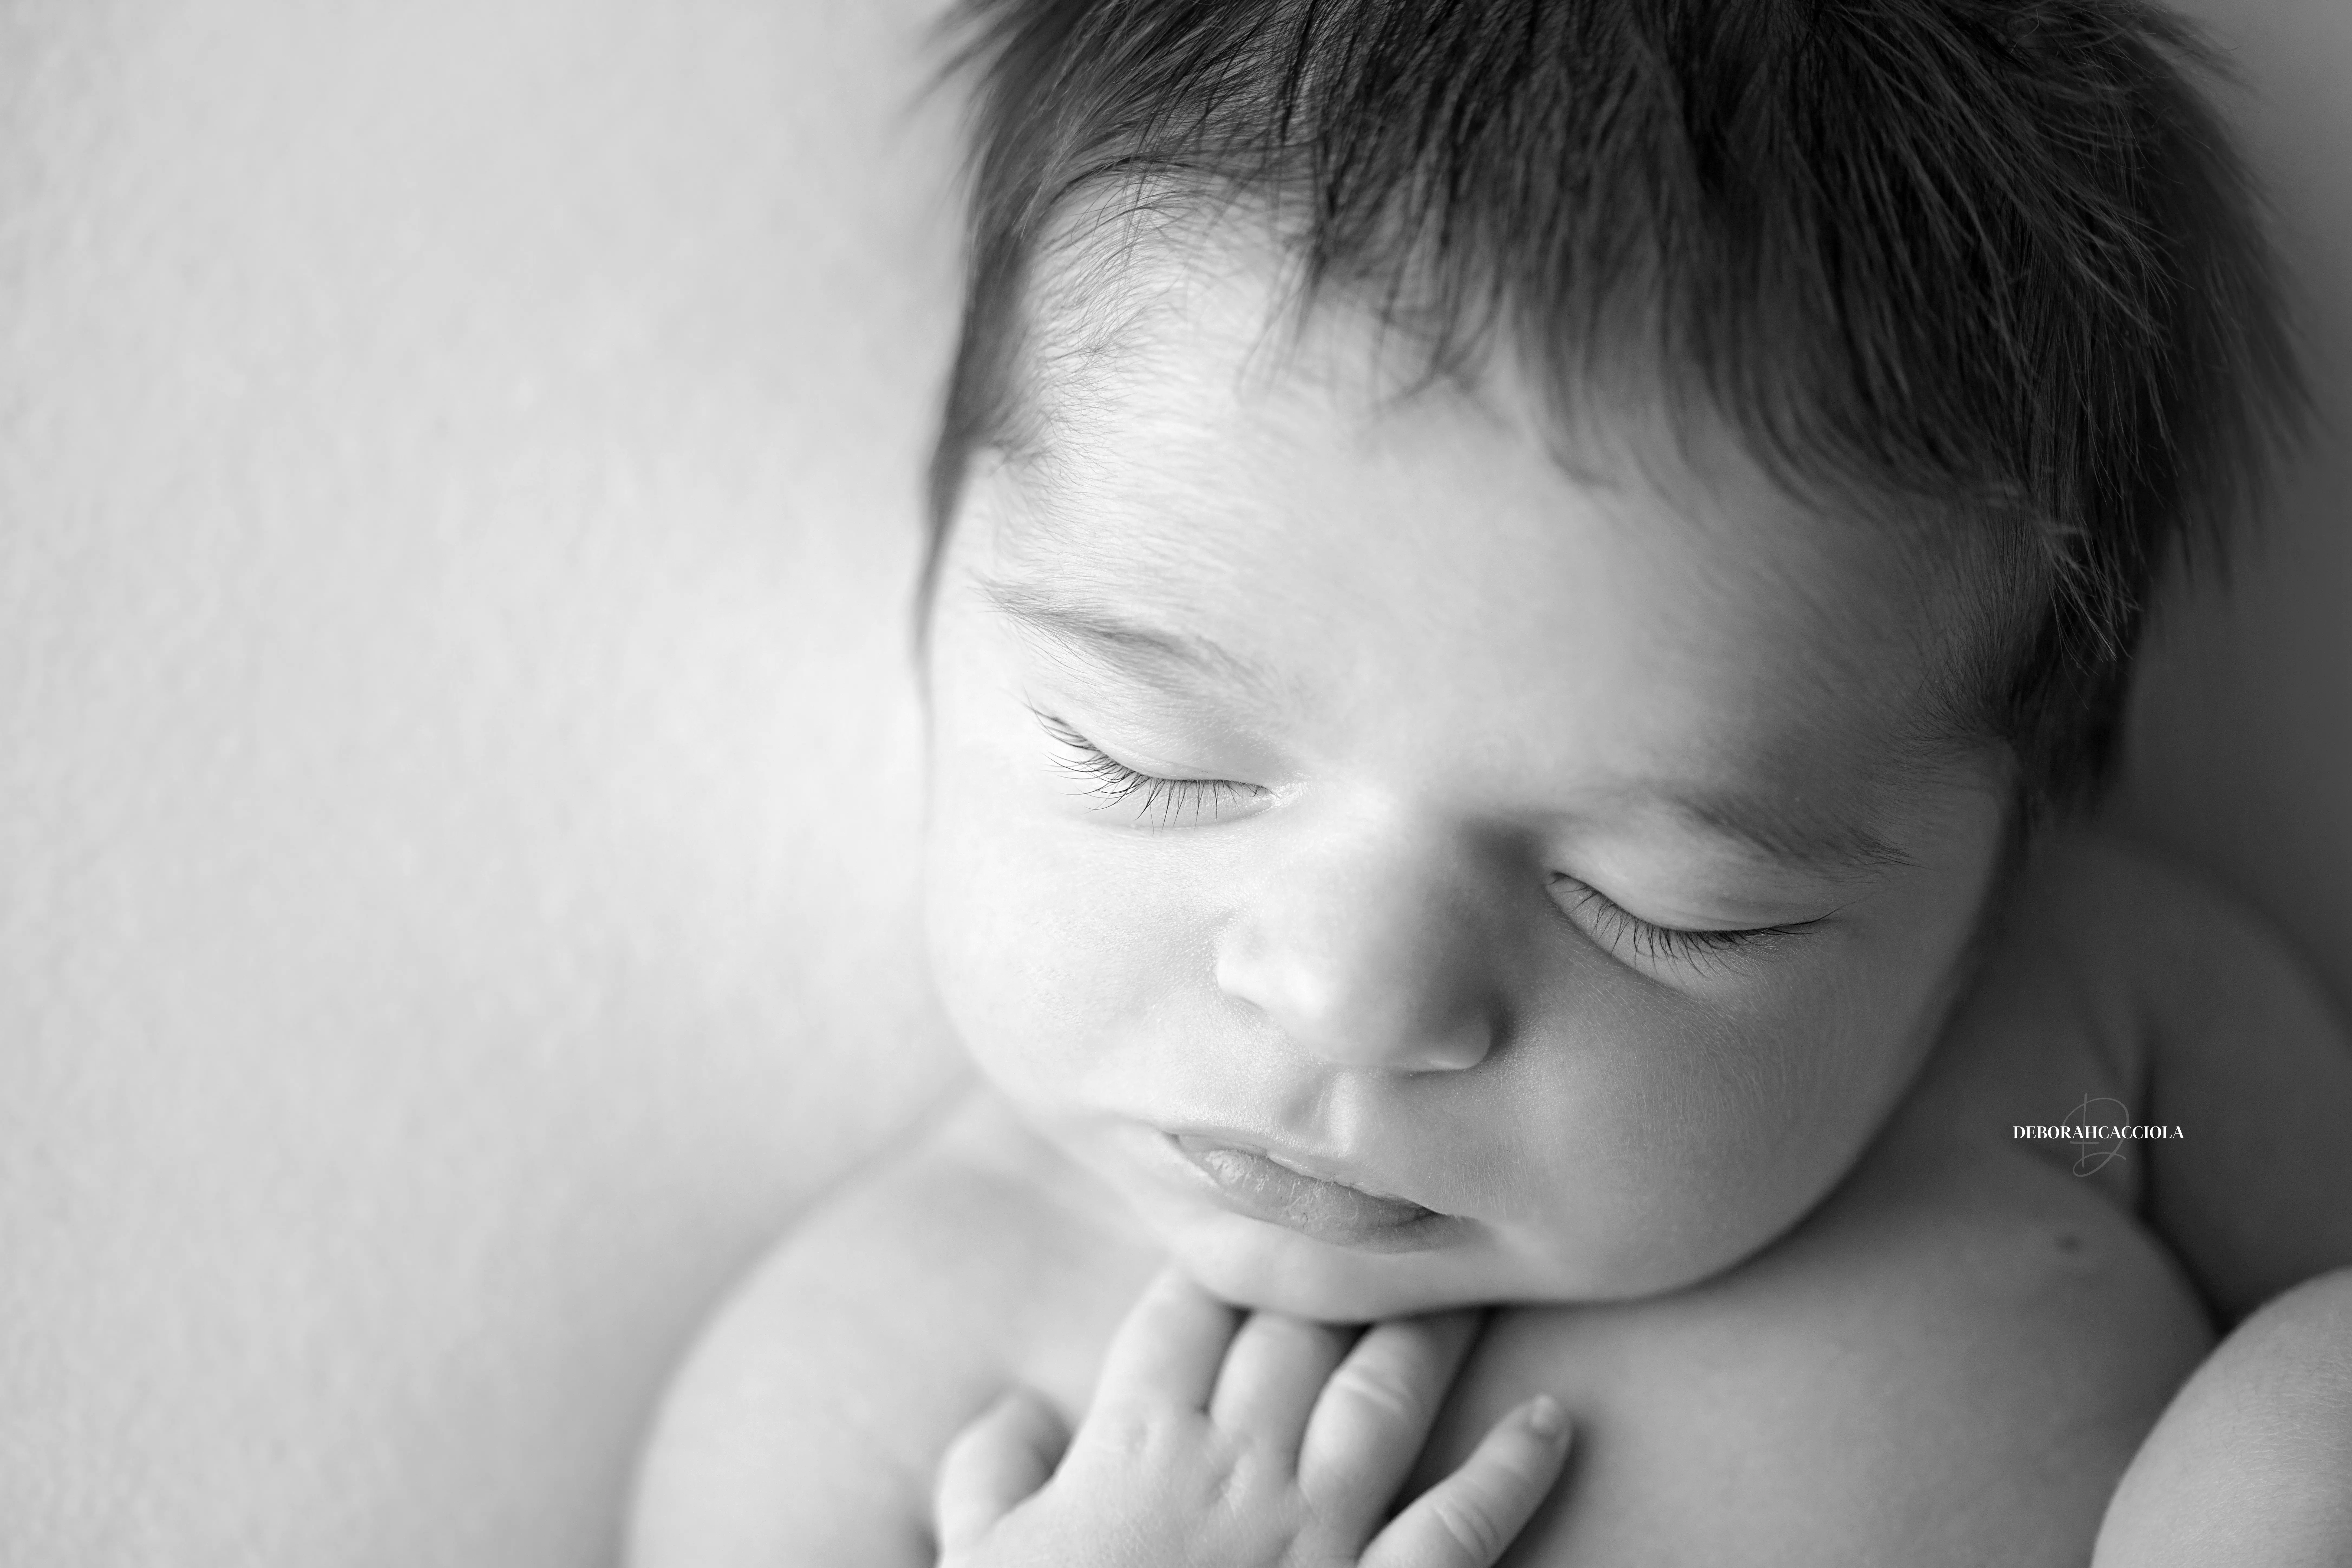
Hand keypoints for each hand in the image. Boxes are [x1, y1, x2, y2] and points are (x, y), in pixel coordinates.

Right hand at [933, 1267, 1569, 1566]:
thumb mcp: (976, 1560)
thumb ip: (988, 1474)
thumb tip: (1017, 1409)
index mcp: (1135, 1446)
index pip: (1187, 1308)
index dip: (1220, 1255)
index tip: (1249, 1213)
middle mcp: (1235, 1469)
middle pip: (1296, 1329)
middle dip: (1337, 1262)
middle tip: (1387, 1208)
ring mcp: (1316, 1537)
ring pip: (1384, 1397)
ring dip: (1430, 1331)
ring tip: (1473, 1273)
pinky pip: (1461, 1530)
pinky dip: (1514, 1473)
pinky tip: (1555, 1421)